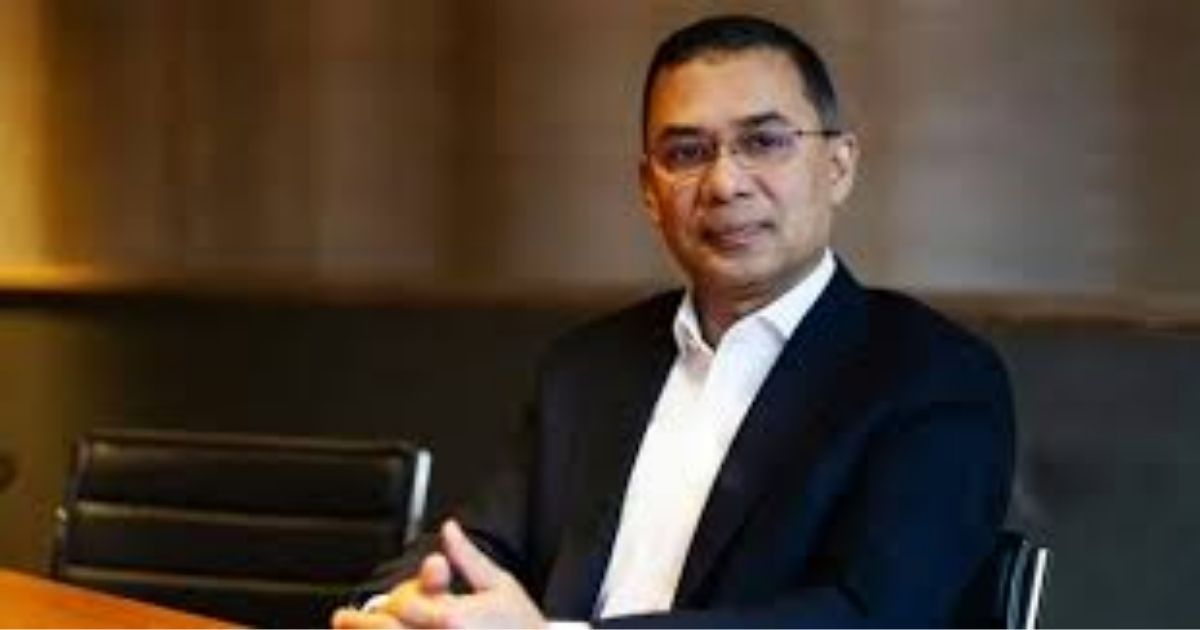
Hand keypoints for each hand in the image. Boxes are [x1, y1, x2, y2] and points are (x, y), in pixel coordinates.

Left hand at [331, 520, 546, 628]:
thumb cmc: (525, 627)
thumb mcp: (500, 585)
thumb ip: (467, 558)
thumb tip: (449, 529)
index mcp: (454, 617)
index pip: (402, 606)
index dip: (386, 602)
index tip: (364, 604)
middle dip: (361, 625)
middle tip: (342, 619)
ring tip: (350, 628)